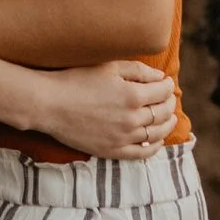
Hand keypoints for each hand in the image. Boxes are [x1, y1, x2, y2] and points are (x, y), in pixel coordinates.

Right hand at [30, 58, 177, 159]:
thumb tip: (160, 77)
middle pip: (163, 112)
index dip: (167, 85)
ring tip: (169, 118)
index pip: (163, 91)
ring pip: (157, 133)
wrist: (49, 104)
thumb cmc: (76, 80)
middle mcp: (132, 118)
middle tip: (168, 98)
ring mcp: (123, 137)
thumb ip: (138, 70)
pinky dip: (155, 147)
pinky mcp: (113, 150)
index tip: (166, 82)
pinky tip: (157, 140)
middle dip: (169, 103)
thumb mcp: (109, 67)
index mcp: (133, 95)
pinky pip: (142, 153)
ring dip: (167, 124)